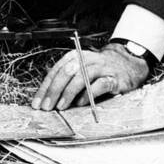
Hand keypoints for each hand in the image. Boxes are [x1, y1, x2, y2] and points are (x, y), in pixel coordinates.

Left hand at [31, 44, 149, 110]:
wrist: (126, 64)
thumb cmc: (98, 71)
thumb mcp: (80, 70)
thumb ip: (65, 80)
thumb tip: (46, 99)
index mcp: (75, 57)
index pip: (55, 71)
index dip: (45, 88)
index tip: (37, 104)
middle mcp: (86, 59)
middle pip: (66, 72)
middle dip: (53, 91)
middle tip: (47, 107)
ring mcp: (101, 68)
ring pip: (81, 77)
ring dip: (68, 93)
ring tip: (61, 107)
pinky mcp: (113, 78)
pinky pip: (99, 85)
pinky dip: (88, 94)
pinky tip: (80, 103)